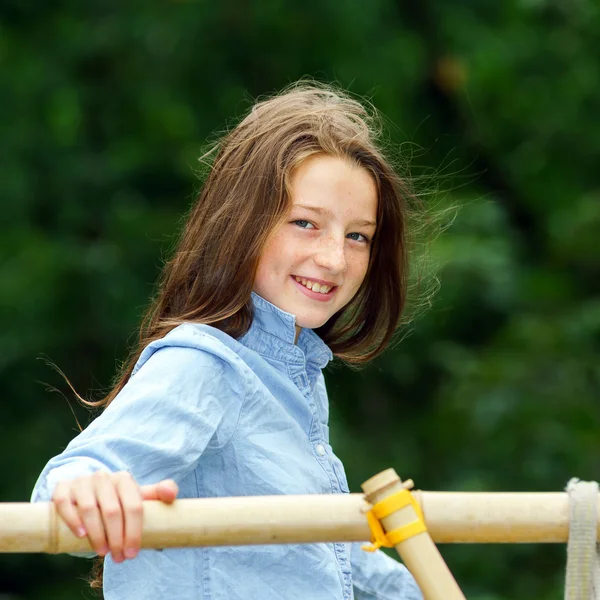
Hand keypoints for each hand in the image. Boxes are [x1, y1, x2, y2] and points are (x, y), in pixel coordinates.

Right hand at [51, 471, 177, 561]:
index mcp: (125, 479)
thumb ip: (159, 493)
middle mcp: (104, 477)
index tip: (132, 553)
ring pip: (89, 508)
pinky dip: (73, 519)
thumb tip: (171, 494)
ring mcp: (82, 481)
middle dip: (116, 538)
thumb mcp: (138, 496)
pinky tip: (81, 534)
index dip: (134, 532)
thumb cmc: (118, 499)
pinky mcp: (64, 487)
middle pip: (112, 511)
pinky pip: (65, 503)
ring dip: (97, 534)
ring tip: (102, 552)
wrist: (88, 490)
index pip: (134, 506)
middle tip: (118, 558)